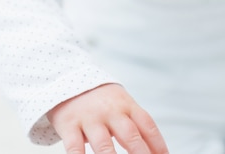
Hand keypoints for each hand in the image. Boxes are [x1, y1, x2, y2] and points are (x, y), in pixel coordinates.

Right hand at [47, 83, 168, 153]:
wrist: (67, 76)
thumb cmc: (101, 100)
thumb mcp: (120, 104)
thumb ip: (135, 124)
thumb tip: (155, 150)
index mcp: (127, 105)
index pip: (147, 125)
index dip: (158, 144)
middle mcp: (111, 111)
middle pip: (130, 135)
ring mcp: (90, 118)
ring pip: (104, 144)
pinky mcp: (69, 124)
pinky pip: (74, 146)